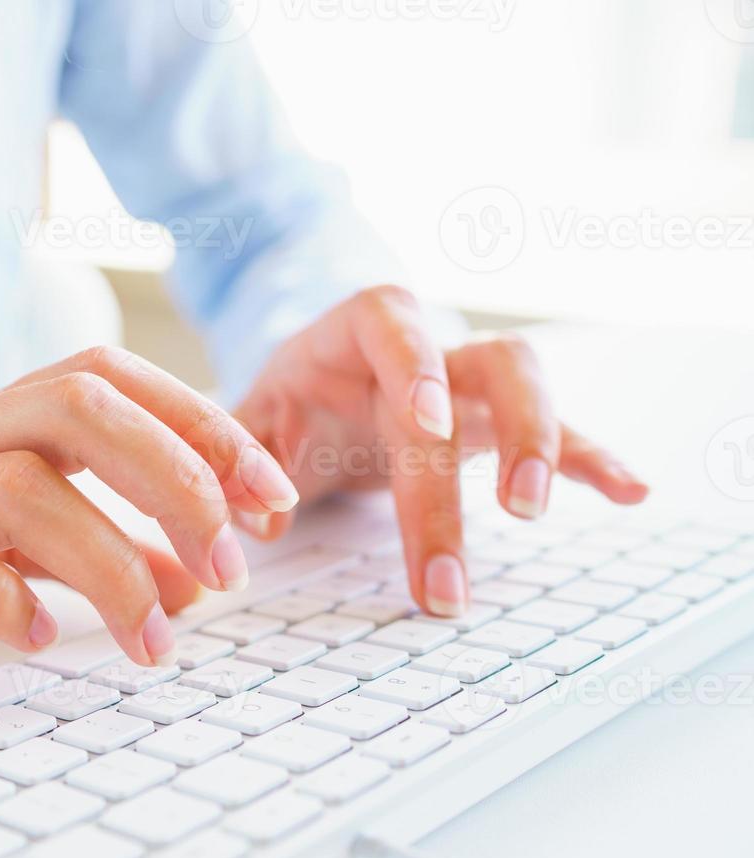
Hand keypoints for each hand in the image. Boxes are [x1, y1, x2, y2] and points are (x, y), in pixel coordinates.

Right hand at [0, 348, 298, 671]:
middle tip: (231, 570)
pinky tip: (37, 640)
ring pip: (18, 485)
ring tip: (157, 640)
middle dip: (176, 481)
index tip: (269, 501)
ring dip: (110, 565)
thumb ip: (84, 540)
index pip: (109, 381)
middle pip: (78, 408)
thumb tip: (192, 579)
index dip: (202, 428)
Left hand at [232, 286, 648, 617]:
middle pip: (481, 370)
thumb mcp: (251, 420)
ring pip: (527, 385)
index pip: (392, 321)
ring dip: (546, 443)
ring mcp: (469, 383)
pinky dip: (591, 460)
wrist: (315, 388)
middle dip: (494, 443)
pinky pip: (556, 433)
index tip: (428, 420)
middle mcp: (426, 347)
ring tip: (535, 509)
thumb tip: (263, 519)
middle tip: (506, 516)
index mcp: (355, 329)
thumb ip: (244, 461)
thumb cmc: (288, 401)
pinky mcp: (495, 423)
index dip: (415, 363)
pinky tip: (630, 491)